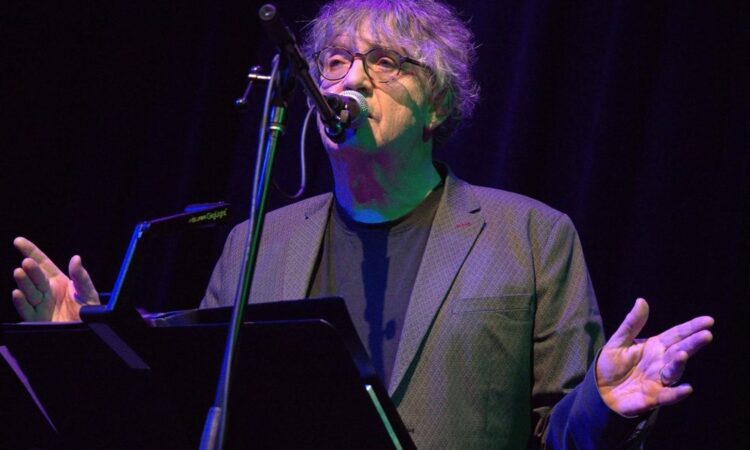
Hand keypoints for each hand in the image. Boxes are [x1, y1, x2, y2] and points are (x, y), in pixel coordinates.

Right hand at [11, 237, 99, 321]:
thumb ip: (81, 276)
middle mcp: (46, 291)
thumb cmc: (90, 310)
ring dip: (24, 282)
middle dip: (31, 270)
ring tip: (19, 272)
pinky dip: (21, 302)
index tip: (18, 241)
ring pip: (29, 291)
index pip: (42, 263)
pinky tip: (18, 293)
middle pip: (36, 277)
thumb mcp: (87, 291)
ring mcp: (41, 305)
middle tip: (27, 263)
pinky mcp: (37, 319)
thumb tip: (76, 258)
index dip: (30, 251)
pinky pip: (26, 310)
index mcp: (58, 281)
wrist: (89, 331)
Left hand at [596, 298, 713, 416]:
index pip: (677, 335)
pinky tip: (686, 389)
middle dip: (693, 343)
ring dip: (679, 364)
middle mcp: (661, 362)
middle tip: (706, 335)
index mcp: (655, 346)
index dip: (692, 328)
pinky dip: (677, 393)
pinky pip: (667, 395)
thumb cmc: (611, 364)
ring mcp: (658, 380)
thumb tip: (641, 300)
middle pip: (680, 351)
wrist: (599, 390)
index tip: (708, 321)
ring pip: (674, 371)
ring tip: (683, 354)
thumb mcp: (618, 341)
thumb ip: (631, 324)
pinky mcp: (653, 397)